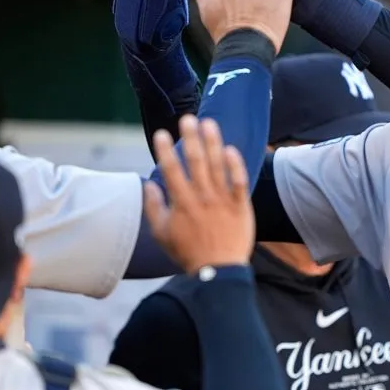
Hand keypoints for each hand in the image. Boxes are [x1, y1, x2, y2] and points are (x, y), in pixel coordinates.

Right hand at [143, 115, 254, 271]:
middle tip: (187, 118)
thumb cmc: (188, 253)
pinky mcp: (240, 205)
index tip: (160, 133)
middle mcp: (202, 197)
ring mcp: (223, 200)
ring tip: (209, 123)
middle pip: (196, 161)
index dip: (164, 150)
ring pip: (217, 165)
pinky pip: (239, 181)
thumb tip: (148, 185)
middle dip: (190, 138)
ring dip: (213, 142)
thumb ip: (154, 208)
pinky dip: (235, 165)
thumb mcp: (162, 234)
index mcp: (181, 203)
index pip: (171, 170)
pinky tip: (230, 149)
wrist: (219, 272)